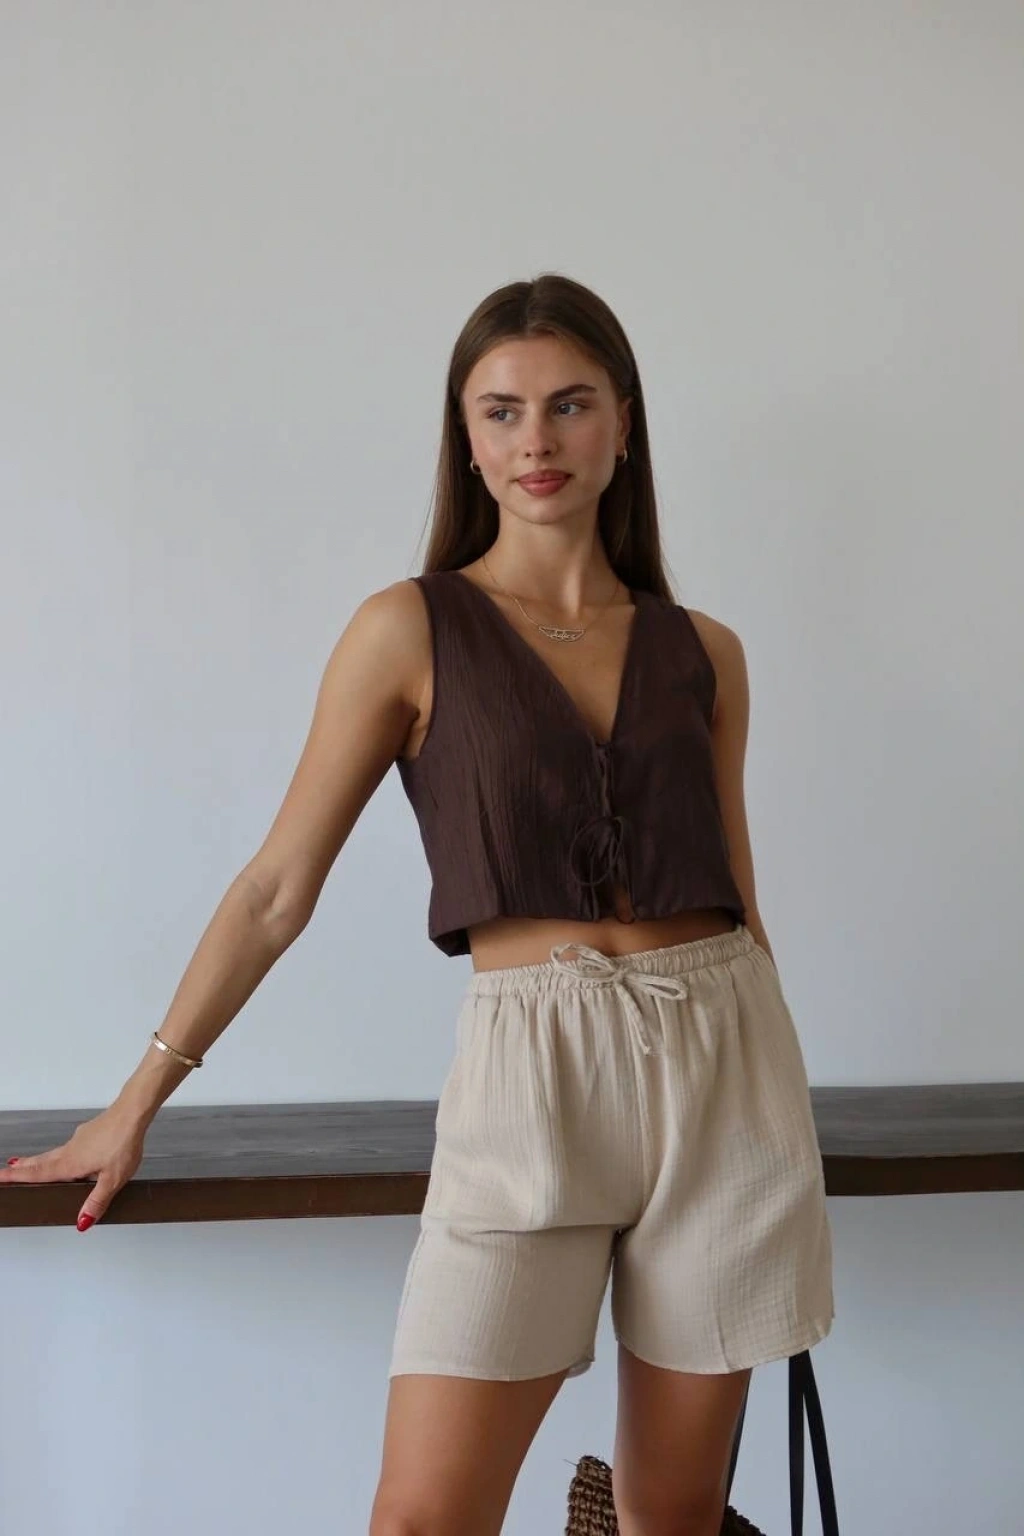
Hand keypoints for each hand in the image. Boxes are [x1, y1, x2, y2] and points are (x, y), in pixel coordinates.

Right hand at [0, 1105, 148, 1230]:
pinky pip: (69, 1146)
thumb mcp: (113, 1178)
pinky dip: (59, 1153)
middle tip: (7, 1171)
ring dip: (39, 1160)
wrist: (133, 1112)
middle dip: (23, 1168)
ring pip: (54, 1153)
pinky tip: (68, 1156)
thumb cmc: (124, 1141)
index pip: (38, 1174)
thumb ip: (97, 1200)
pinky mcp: (89, 1133)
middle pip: (41, 1162)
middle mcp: (71, 1150)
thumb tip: (82, 1222)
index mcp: (71, 1164)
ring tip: (28, 1165)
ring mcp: (79, 1140)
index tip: (0, 1178)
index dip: (18, 1177)